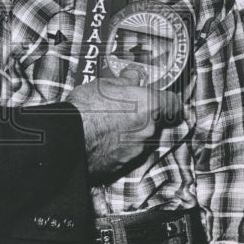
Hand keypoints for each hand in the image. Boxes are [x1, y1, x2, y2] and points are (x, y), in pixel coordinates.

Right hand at [66, 72, 183, 178]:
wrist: (69, 137)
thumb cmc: (87, 107)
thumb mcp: (105, 84)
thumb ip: (125, 82)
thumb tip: (134, 77)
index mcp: (149, 105)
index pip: (174, 104)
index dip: (167, 102)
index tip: (160, 100)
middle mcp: (149, 129)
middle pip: (156, 123)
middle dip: (143, 118)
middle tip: (124, 110)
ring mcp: (138, 150)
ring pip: (142, 140)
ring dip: (131, 134)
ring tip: (109, 127)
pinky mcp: (124, 165)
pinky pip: (128, 154)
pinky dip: (120, 148)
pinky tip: (103, 141)